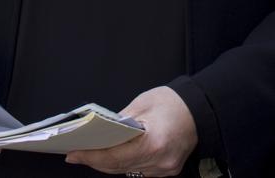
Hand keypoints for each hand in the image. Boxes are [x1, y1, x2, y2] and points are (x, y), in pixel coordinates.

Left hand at [66, 86, 196, 175]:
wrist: (200, 109)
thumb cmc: (173, 102)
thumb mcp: (141, 104)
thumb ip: (118, 121)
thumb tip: (96, 132)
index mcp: (154, 142)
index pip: (114, 156)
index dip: (91, 156)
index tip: (73, 154)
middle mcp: (160, 161)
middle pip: (118, 167)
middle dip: (94, 160)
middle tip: (76, 154)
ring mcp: (164, 169)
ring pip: (126, 171)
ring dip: (107, 163)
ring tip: (88, 154)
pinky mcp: (167, 171)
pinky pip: (138, 170)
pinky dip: (123, 164)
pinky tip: (111, 156)